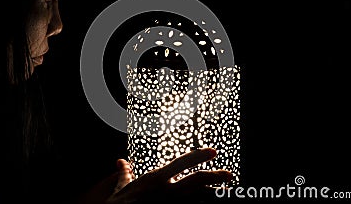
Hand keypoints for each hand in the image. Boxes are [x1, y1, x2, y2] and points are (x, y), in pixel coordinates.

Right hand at [76, 148, 232, 203]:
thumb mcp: (121, 189)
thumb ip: (124, 175)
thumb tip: (121, 163)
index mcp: (156, 178)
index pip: (182, 162)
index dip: (199, 156)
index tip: (213, 152)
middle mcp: (167, 190)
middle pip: (198, 181)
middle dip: (216, 177)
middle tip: (230, 175)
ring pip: (200, 198)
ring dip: (214, 195)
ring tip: (227, 193)